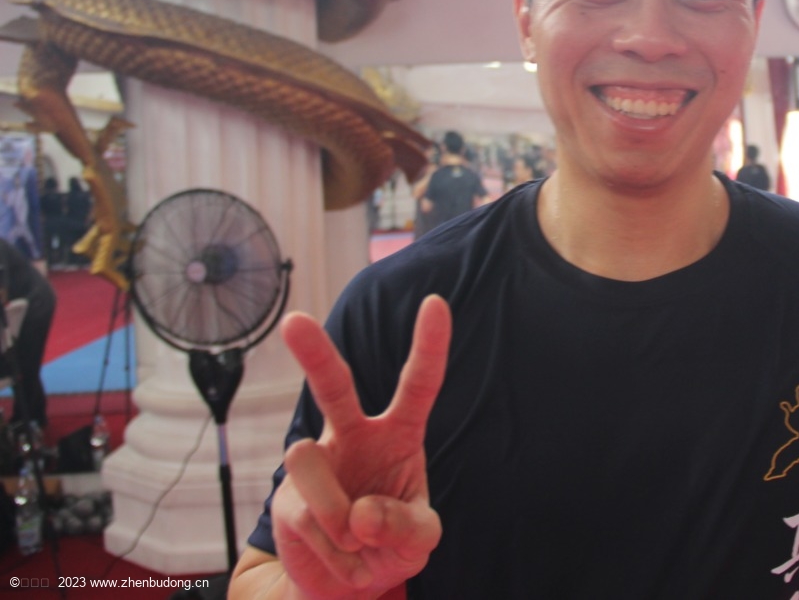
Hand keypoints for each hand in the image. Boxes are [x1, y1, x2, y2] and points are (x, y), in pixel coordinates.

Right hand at [269, 295, 451, 598]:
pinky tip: (340, 553)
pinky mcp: (286, 497)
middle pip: (335, 387)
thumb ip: (405, 525)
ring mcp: (316, 463)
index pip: (418, 385)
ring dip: (340, 516)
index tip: (435, 304)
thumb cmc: (391, 544)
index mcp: (399, 434)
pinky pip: (304, 512)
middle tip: (294, 322)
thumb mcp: (420, 540)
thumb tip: (359, 514)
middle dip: (314, 354)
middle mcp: (354, 436)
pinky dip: (332, 547)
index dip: (429, 346)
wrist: (347, 586)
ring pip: (310, 462)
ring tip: (356, 542)